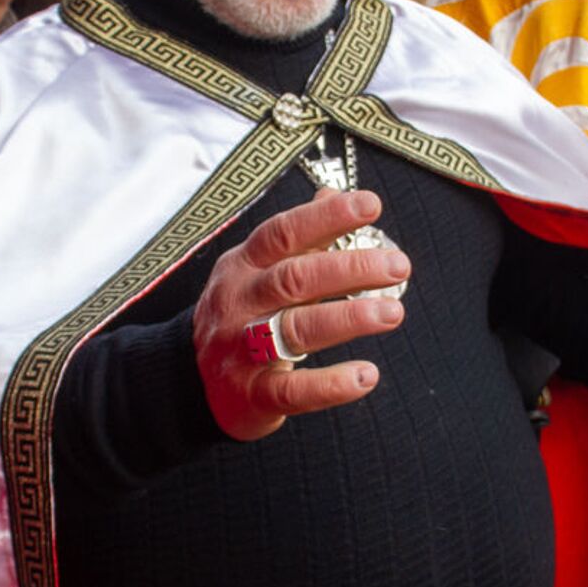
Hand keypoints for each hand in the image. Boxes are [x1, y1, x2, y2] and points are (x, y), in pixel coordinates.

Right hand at [194, 189, 410, 440]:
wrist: (188, 383)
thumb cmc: (241, 316)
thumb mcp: (259, 270)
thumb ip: (300, 238)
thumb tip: (333, 191)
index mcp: (243, 266)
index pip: (283, 233)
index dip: (326, 217)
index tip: (371, 204)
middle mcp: (238, 302)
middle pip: (294, 278)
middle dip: (350, 268)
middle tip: (399, 265)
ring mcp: (240, 350)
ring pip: (293, 330)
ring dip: (348, 319)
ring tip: (393, 312)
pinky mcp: (250, 395)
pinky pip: (291, 391)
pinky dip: (330, 384)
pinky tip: (367, 376)